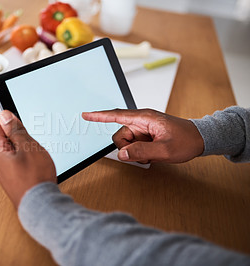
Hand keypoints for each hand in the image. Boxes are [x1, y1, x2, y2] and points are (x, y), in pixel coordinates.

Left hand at [0, 110, 56, 207]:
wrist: (40, 205)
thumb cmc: (34, 179)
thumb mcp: (28, 147)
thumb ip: (15, 130)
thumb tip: (5, 116)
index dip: (12, 120)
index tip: (23, 125)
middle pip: (6, 136)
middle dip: (20, 135)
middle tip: (32, 143)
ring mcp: (4, 169)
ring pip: (14, 148)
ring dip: (25, 147)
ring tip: (35, 155)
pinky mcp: (12, 176)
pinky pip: (17, 159)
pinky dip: (27, 157)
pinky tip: (35, 164)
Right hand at [82, 109, 203, 163]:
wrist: (200, 140)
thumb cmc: (186, 140)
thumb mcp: (164, 150)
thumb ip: (141, 152)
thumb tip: (122, 154)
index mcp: (144, 118)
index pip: (116, 115)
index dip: (99, 116)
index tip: (86, 115)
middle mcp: (141, 122)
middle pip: (119, 136)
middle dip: (127, 148)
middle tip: (144, 154)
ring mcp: (143, 129)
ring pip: (125, 143)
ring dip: (134, 152)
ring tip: (151, 154)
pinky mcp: (145, 136)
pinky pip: (133, 146)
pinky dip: (139, 153)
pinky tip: (152, 154)